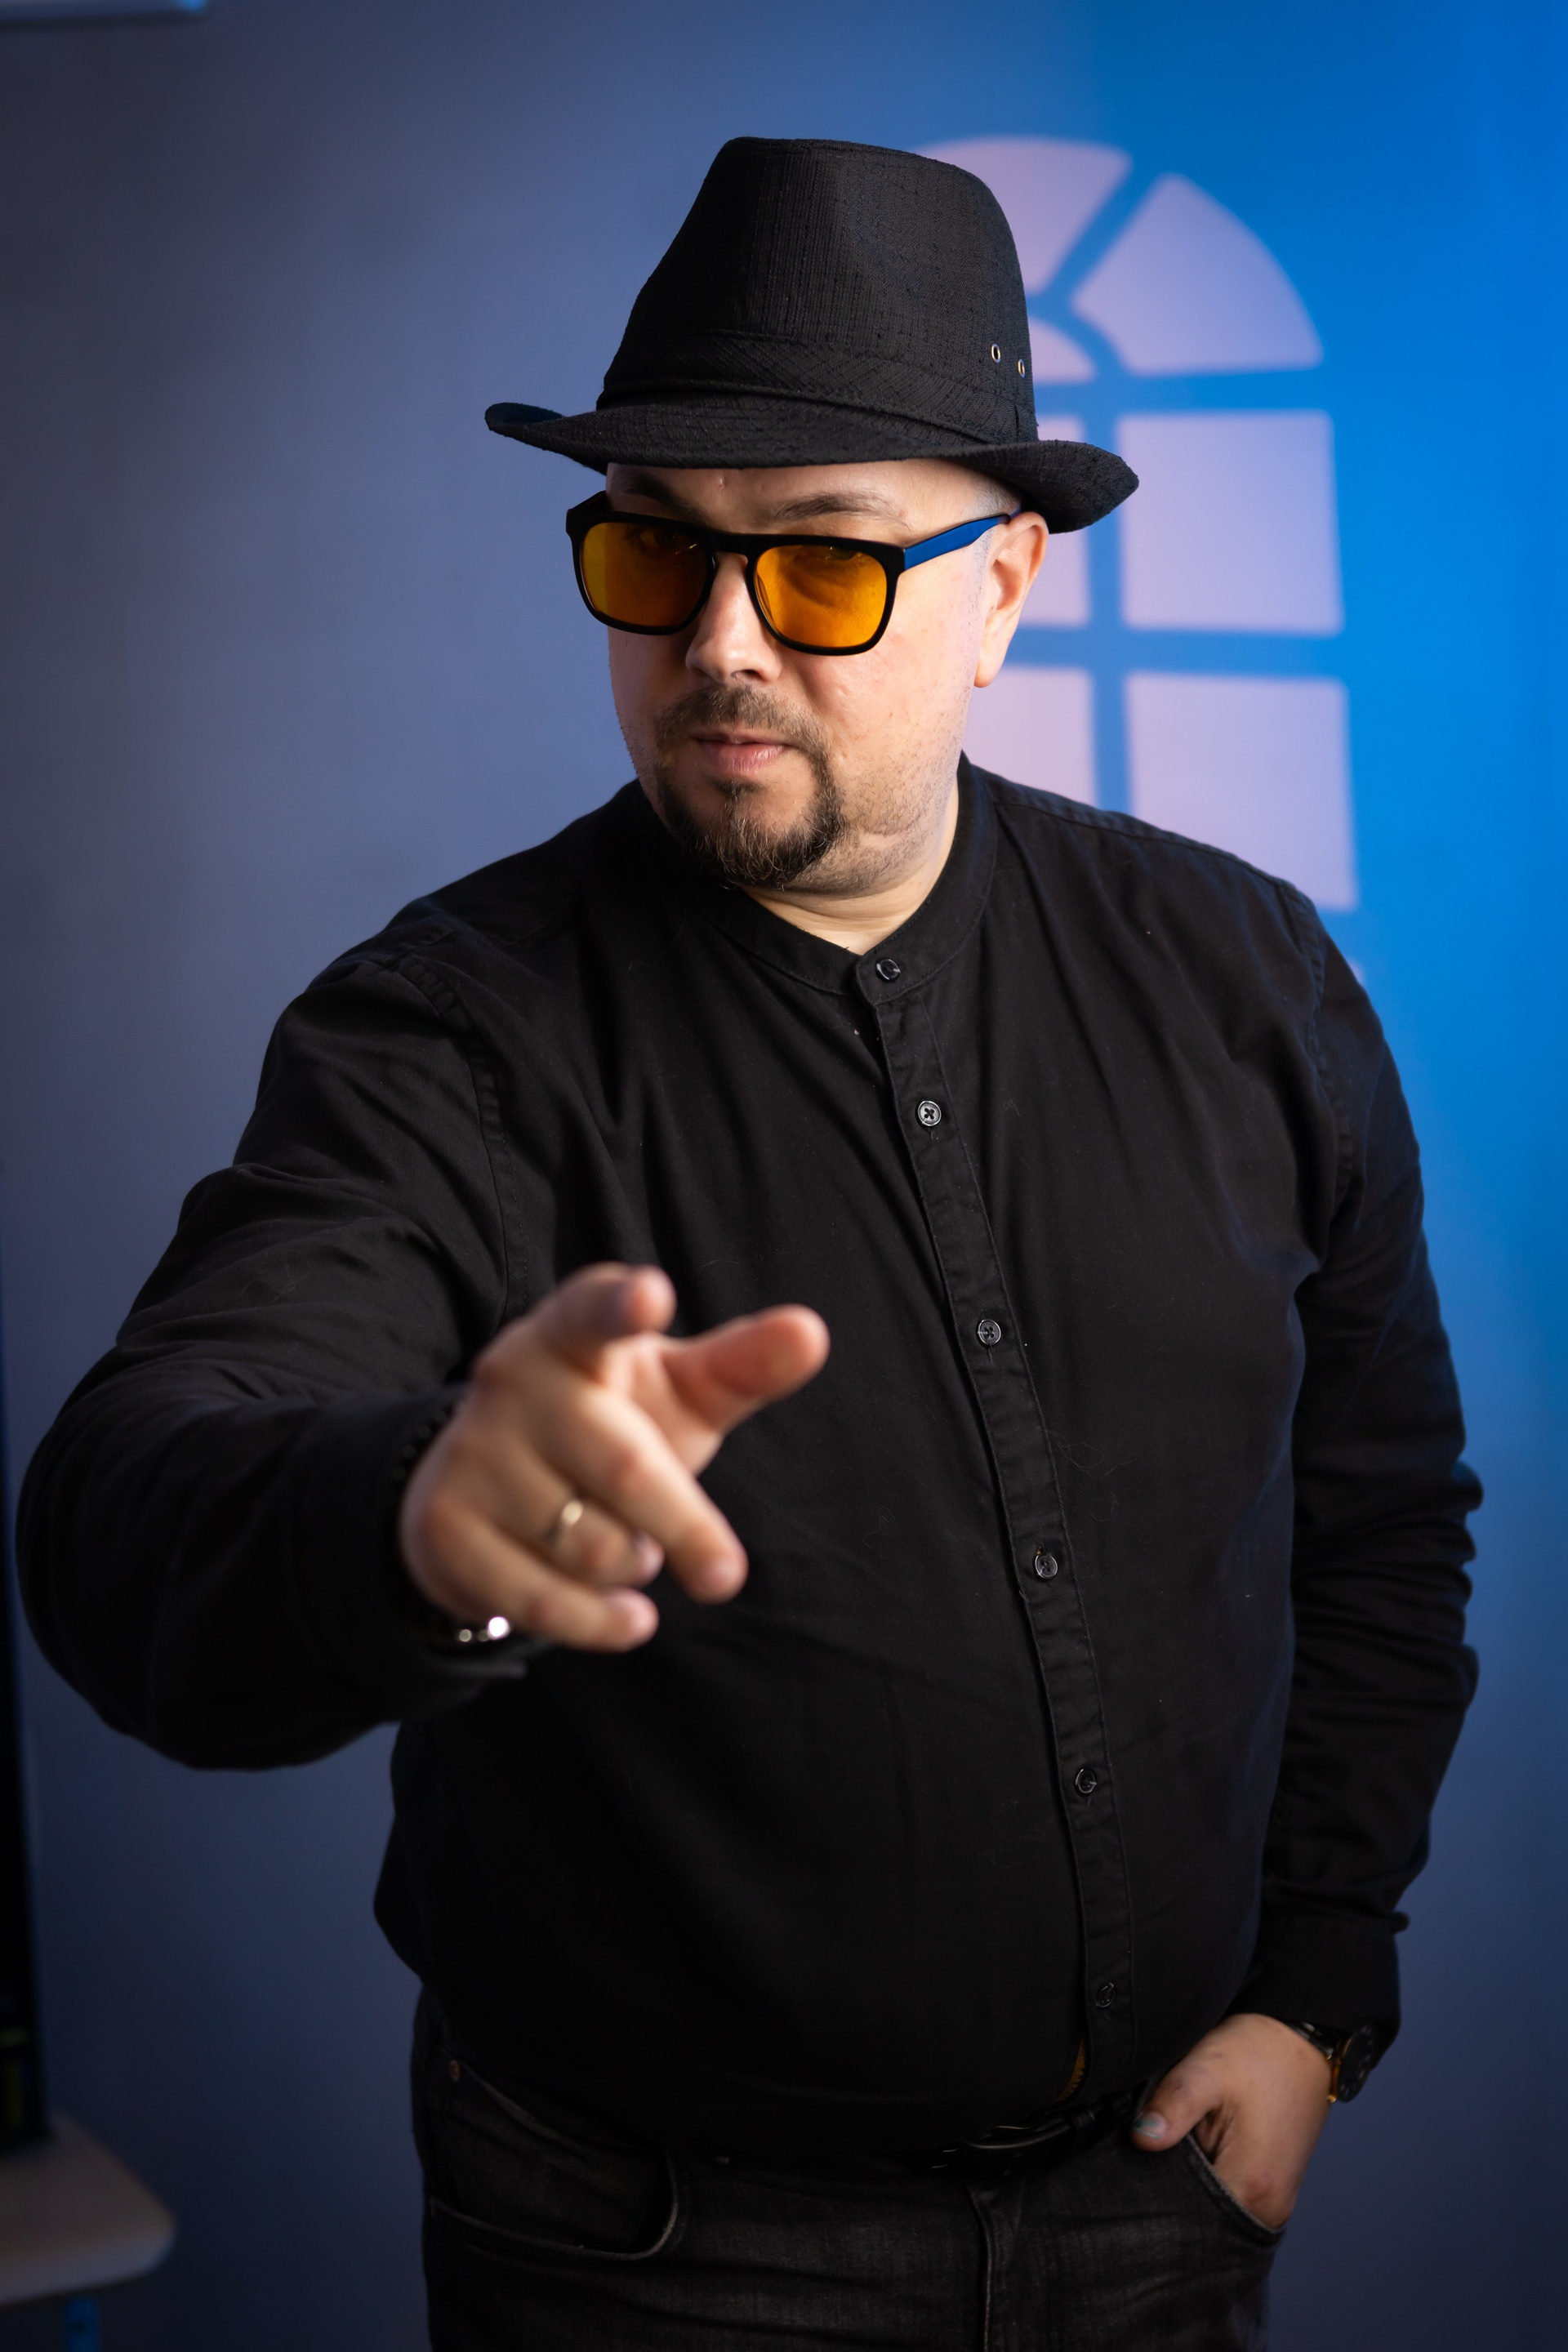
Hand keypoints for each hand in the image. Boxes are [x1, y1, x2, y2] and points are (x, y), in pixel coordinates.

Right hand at [399, 1263, 828, 1651]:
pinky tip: (627, 1616)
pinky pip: (544, 1601)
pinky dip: (601, 1622)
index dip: (622, 1304)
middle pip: (626, 1467)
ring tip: (626, 1544)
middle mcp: (513, 1381)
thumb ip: (742, 1367)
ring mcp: (472, 1454)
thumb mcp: (677, 1393)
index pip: (595, 1310)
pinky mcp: (446, 1527)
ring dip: (635, 1564)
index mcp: (572, 1332)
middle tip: (726, 1574)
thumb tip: (811, 1333)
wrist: (489, 1492)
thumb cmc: (611, 1425)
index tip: (653, 1295)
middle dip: (687, 1528)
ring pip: (591, 1545)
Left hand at [1129, 2012, 1331, 2228]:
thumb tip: (1140, 2139)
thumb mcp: (1207, 2069)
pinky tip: (1197, 2150)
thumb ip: (1172, 2106)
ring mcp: (1275, 2203)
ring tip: (1178, 2147)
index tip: (1136, 2168)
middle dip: (1173, 2192)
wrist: (1301, 2040)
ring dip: (1191, 2186)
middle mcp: (1269, 2209)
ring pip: (1215, 2211)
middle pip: (1202, 2220)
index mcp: (1253, 2187)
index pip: (1188, 2217)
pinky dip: (1210, 2180)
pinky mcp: (1273, 2191)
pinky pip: (1230, 2198)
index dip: (1156, 2192)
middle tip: (1152, 2153)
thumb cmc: (1258, 2052)